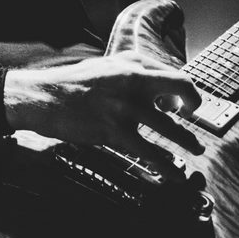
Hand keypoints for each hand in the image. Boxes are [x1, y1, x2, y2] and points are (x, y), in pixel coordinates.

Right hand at [3, 52, 202, 169]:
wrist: (41, 98)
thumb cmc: (70, 86)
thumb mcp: (105, 69)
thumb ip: (131, 77)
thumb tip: (157, 95)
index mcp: (130, 63)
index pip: (171, 73)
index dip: (183, 90)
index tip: (184, 104)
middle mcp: (132, 80)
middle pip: (180, 87)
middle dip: (196, 103)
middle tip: (196, 118)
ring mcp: (124, 106)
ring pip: (168, 127)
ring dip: (187, 141)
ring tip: (197, 149)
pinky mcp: (113, 131)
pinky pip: (148, 152)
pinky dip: (167, 166)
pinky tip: (175, 175)